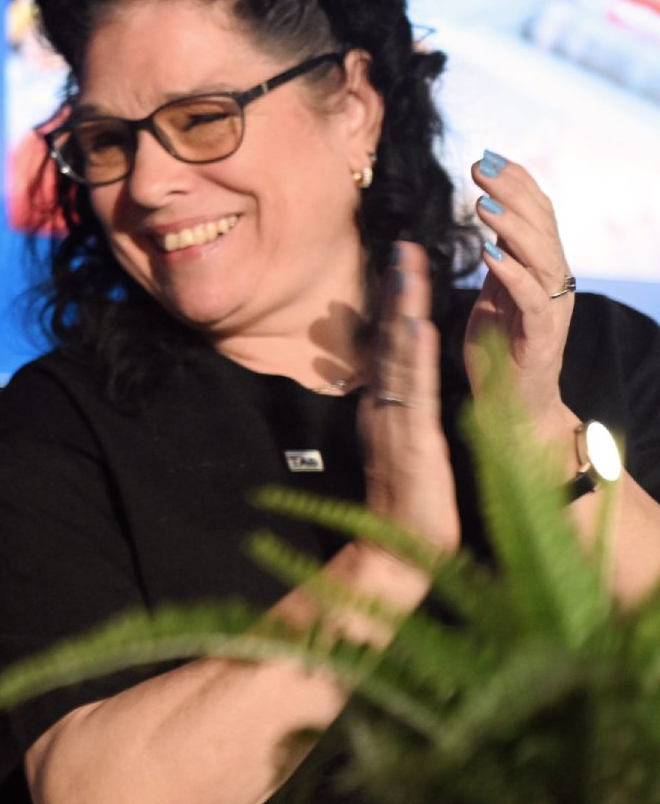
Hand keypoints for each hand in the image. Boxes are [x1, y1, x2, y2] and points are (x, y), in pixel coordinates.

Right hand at [359, 241, 458, 554]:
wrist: (398, 557)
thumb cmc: (408, 513)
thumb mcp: (403, 454)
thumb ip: (397, 419)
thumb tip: (392, 392)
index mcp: (386, 408)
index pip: (391, 347)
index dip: (397, 304)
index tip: (403, 265)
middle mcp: (385, 407)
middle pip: (390, 339)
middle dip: (399, 291)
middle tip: (404, 246)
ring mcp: (396, 421)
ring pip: (399, 355)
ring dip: (404, 308)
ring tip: (410, 269)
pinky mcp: (412, 440)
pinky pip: (413, 391)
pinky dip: (414, 357)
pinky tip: (418, 326)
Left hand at [464, 151, 575, 437]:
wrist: (512, 406)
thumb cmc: (499, 349)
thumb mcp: (493, 293)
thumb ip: (497, 259)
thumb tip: (488, 216)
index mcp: (542, 269)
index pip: (537, 214)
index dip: (517, 183)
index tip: (488, 156)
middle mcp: (555, 282)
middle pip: (542, 225)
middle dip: (511, 191)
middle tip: (480, 165)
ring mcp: (552, 308)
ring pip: (541, 256)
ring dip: (511, 225)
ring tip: (481, 202)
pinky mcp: (541, 336)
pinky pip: (531, 298)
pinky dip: (511, 272)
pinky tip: (488, 252)